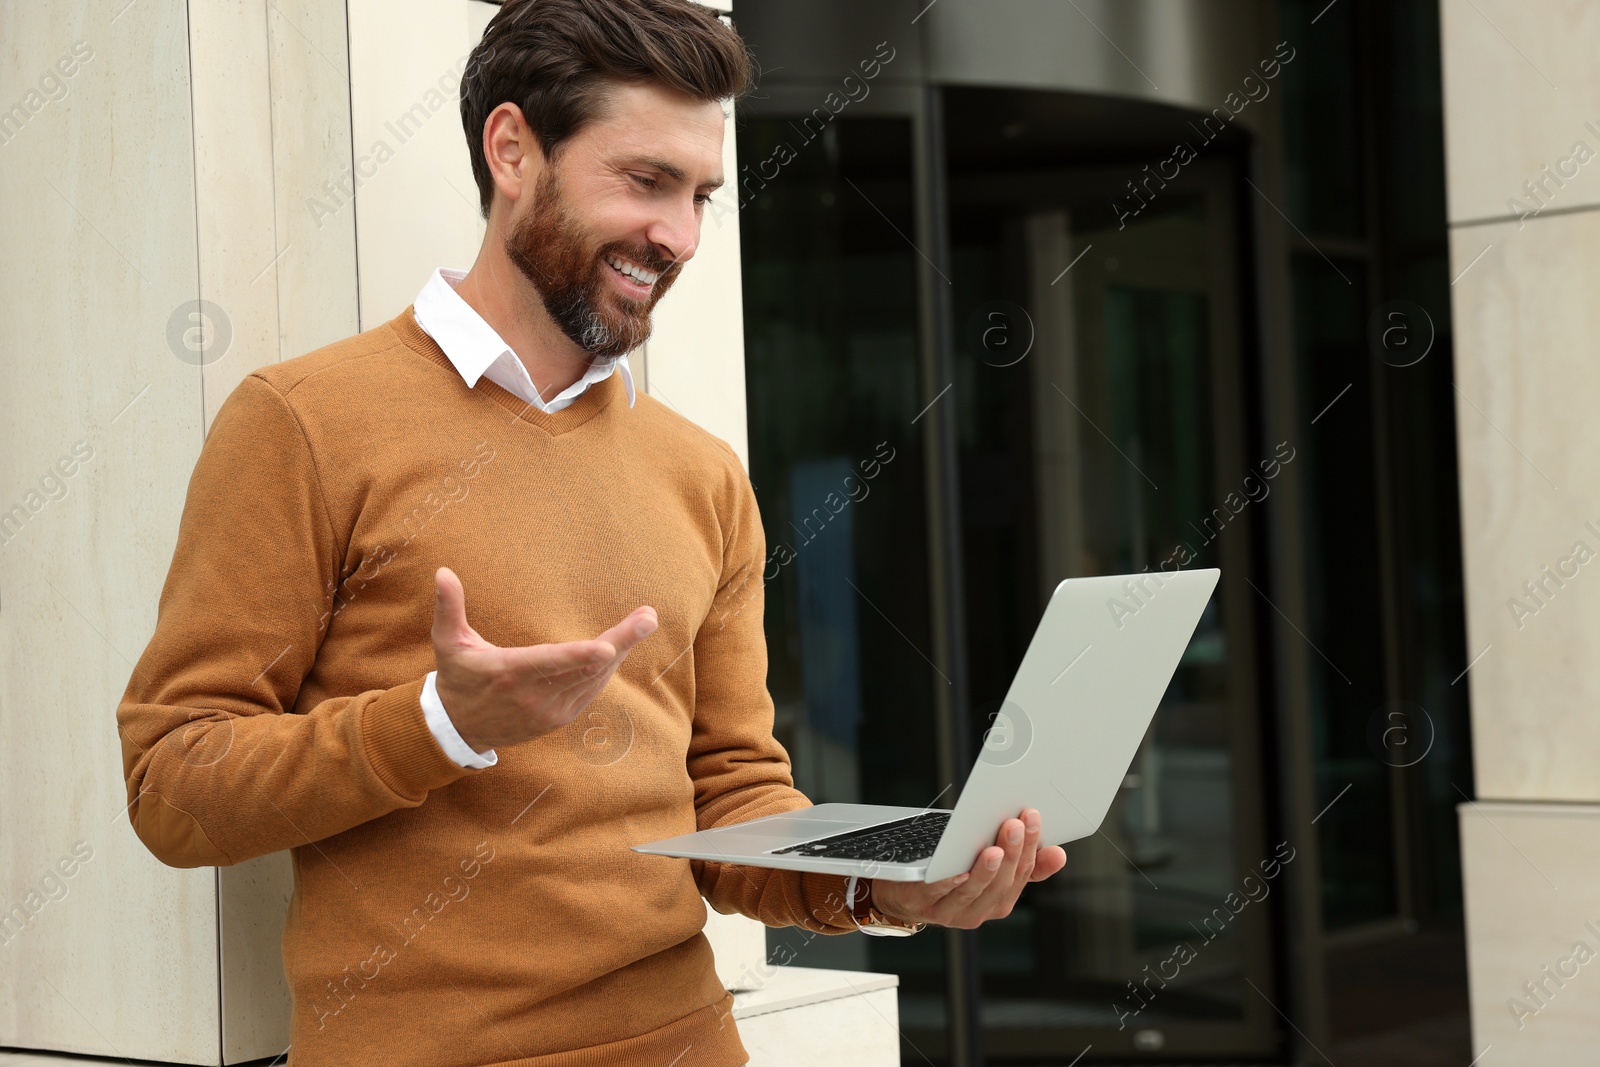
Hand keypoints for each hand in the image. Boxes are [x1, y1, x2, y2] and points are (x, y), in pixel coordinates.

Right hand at [431, 566, 656, 752]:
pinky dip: (608, 669)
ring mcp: (550, 710)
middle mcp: (534, 695)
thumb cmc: (456, 678)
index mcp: (508, 673)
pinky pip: (591, 690)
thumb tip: (443, 572)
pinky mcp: (559, 718)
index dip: (580, 657)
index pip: (549, 663)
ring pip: (594, 680)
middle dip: (621, 642)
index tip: (607, 648)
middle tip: (647, 617)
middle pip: (585, 668)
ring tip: (642, 623)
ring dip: (621, 652)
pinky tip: (621, 648)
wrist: (459, 729)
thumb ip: (449, 607)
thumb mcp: (447, 643)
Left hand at [869, 808, 1066, 929]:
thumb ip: (1023, 863)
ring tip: (994, 847)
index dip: (1031, 848)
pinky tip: (959, 870)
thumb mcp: (987, 866)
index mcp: (999, 901)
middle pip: (1001, 884)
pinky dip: (951, 882)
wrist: (900, 894)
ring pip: (974, 892)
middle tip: (1015, 823)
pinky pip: (940, 894)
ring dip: (986, 869)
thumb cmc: (950, 872)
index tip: (1033, 819)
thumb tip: (1058, 853)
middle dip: (1012, 853)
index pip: (1022, 875)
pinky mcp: (923, 903)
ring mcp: (950, 911)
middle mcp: (978, 910)